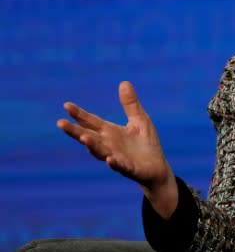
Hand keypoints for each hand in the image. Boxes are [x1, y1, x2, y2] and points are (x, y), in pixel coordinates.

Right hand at [57, 81, 177, 217]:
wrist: (157, 168)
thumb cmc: (146, 144)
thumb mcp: (140, 120)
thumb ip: (130, 104)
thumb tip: (124, 82)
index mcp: (110, 132)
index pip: (92, 122)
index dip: (79, 114)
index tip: (66, 105)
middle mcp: (109, 145)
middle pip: (89, 137)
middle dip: (75, 131)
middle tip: (60, 123)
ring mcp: (117, 157)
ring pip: (101, 152)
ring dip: (92, 146)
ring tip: (83, 138)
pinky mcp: (129, 169)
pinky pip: (120, 166)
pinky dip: (115, 163)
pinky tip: (110, 159)